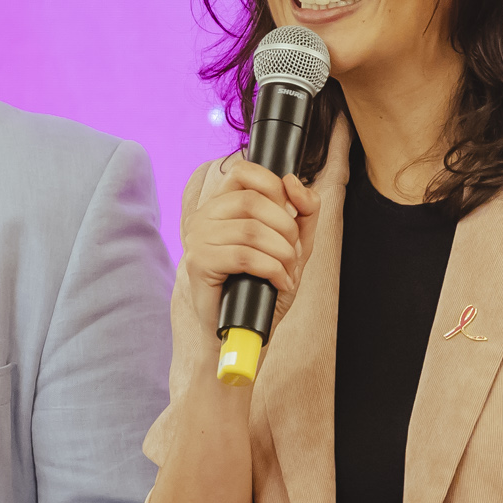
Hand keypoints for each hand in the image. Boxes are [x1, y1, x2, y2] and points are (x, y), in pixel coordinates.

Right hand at [177, 156, 322, 352]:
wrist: (245, 330)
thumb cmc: (265, 286)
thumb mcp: (294, 244)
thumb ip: (304, 211)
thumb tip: (294, 181)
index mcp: (223, 204)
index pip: (244, 171)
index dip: (274, 187)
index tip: (290, 216)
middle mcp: (205, 216)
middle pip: (253, 200)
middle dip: (286, 228)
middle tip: (293, 254)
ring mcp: (198, 239)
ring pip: (251, 230)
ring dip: (282, 253)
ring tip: (288, 272)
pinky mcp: (199, 264)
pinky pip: (244, 256)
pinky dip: (272, 270)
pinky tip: (279, 283)